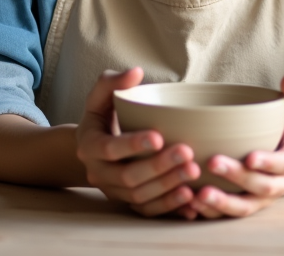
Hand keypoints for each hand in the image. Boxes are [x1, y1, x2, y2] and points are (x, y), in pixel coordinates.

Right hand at [74, 67, 201, 217]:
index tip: (159, 136)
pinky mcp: (127, 203)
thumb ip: (113, 82)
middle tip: (186, 152)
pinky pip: (148, 211)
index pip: (109, 148)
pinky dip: (169, 207)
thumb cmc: (103, 116)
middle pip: (128, 177)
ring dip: (168, 187)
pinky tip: (190, 198)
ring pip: (139, 197)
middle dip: (158, 166)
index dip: (133, 144)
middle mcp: (98, 173)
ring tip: (194, 172)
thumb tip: (136, 72)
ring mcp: (113, 191)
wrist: (95, 148)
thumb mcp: (100, 96)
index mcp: (89, 146)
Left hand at [187, 73, 283, 218]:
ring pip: (243, 208)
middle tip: (213, 163)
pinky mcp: (241, 206)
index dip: (269, 163)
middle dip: (237, 178)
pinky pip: (226, 215)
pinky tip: (189, 204)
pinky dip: (209, 212)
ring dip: (222, 204)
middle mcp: (278, 186)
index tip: (250, 157)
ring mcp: (259, 200)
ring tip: (199, 195)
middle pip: (261, 187)